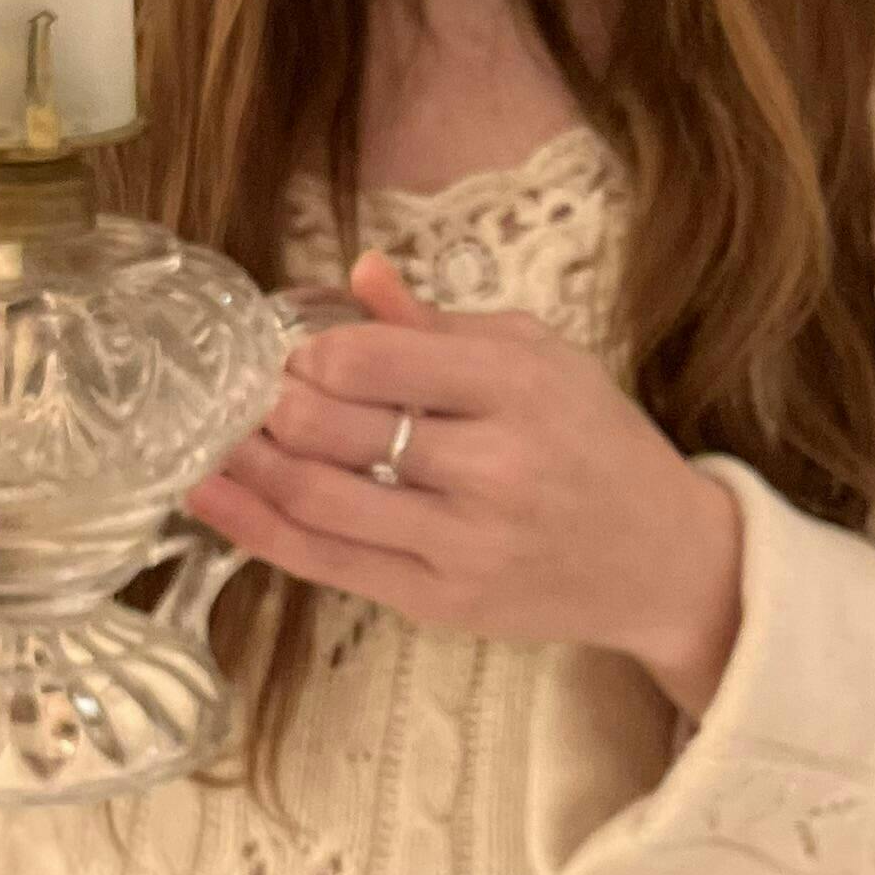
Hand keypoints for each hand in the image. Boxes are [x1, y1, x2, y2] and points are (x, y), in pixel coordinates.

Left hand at [187, 252, 744, 717]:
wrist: (663, 558)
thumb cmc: (596, 443)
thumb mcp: (542, 359)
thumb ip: (442, 324)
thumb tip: (357, 272)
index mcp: (517, 386)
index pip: (377, 361)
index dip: (312, 353)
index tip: (289, 350)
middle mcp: (491, 466)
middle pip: (336, 428)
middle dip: (271, 404)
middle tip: (241, 390)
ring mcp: (464, 543)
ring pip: (319, 500)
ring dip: (249, 463)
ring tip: (211, 434)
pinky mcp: (442, 603)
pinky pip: (327, 564)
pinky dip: (256, 528)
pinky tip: (212, 497)